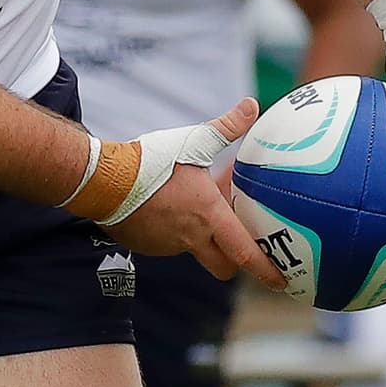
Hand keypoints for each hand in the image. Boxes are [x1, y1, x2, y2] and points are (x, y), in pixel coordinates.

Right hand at [98, 98, 262, 279]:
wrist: (104, 180)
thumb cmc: (152, 161)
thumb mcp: (194, 140)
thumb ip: (227, 126)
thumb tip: (252, 105)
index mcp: (209, 215)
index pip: (244, 253)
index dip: (265, 270)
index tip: (282, 281)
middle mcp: (191, 237)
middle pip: (223, 266)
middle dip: (235, 262)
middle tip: (241, 246)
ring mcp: (168, 245)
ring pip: (194, 250)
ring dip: (200, 238)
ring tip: (194, 209)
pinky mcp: (147, 246)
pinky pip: (168, 244)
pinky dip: (174, 233)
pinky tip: (165, 209)